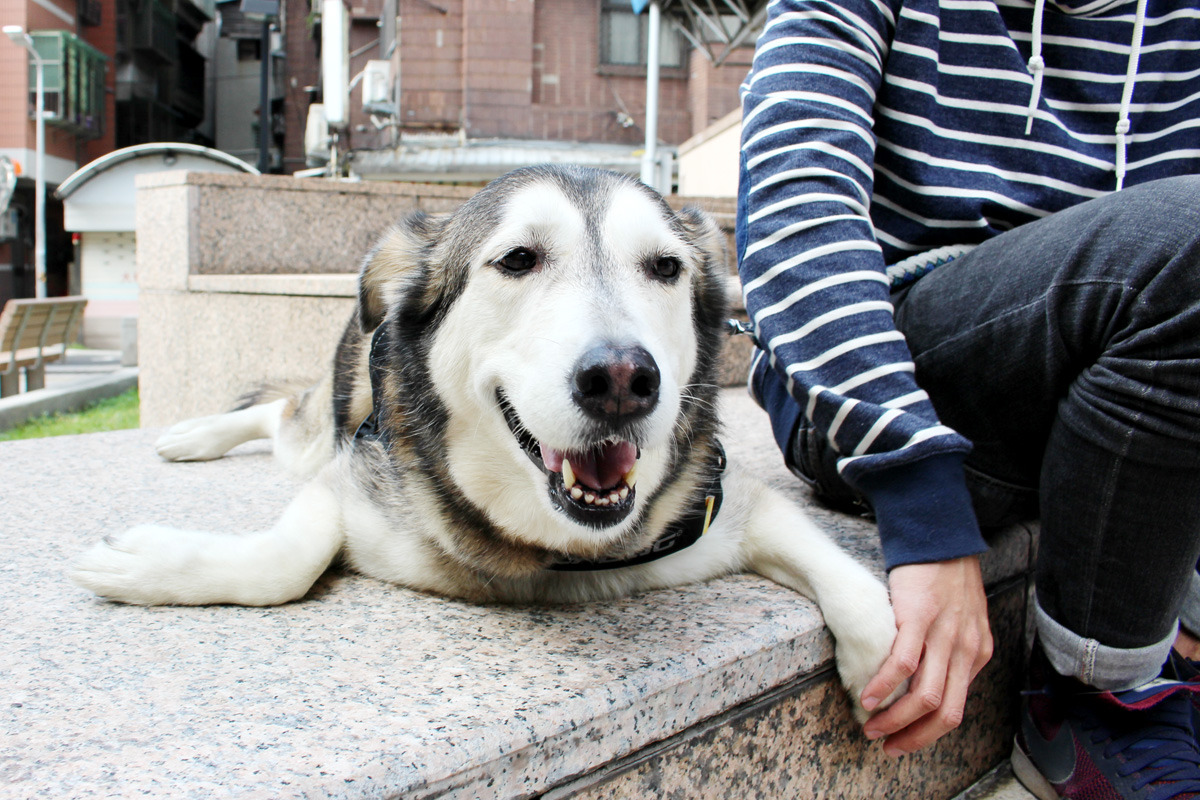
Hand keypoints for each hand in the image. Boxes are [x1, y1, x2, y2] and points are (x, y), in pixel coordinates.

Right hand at [859, 556, 991, 756]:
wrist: (941, 537)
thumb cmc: (946, 578)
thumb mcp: (964, 620)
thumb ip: (954, 651)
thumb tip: (935, 680)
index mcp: (977, 653)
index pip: (956, 708)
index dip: (929, 732)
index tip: (905, 740)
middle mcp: (966, 650)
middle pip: (944, 713)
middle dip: (914, 737)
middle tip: (888, 746)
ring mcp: (944, 636)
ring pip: (925, 696)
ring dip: (896, 720)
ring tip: (872, 727)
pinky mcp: (919, 618)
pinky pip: (904, 664)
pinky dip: (884, 687)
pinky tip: (867, 697)